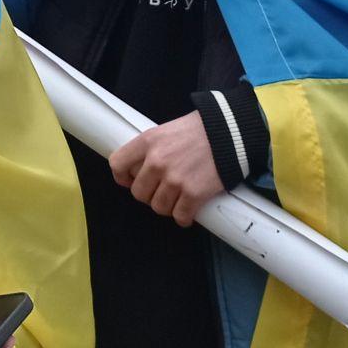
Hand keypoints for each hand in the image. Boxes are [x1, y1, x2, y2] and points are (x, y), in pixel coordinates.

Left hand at [109, 111, 225, 225]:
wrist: (230, 133)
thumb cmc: (198, 130)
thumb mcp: (165, 131)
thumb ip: (150, 149)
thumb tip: (139, 171)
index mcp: (147, 142)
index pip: (117, 165)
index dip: (123, 177)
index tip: (132, 180)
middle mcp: (157, 161)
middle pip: (138, 193)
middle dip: (149, 195)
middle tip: (161, 191)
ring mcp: (175, 179)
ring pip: (158, 207)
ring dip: (167, 207)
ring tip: (177, 199)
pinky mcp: (194, 193)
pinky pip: (180, 216)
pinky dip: (183, 217)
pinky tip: (188, 210)